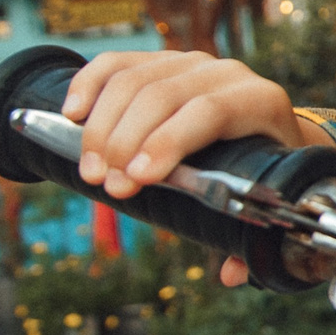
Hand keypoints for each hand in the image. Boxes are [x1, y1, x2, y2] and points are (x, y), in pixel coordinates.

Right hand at [60, 51, 323, 286]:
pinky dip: (87, 86)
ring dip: (102, 127)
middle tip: (105, 184)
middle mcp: (225, 74)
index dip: (169, 142)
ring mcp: (189, 62)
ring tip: (90, 170)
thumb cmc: (262, 169)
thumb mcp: (264, 196)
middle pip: (163, 96)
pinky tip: (70, 115)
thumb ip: (248, 238)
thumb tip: (232, 274)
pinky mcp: (158, 59)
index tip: (137, 179)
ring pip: (134, 81)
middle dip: (126, 142)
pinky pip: (115, 64)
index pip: (210, 112)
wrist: (265, 125)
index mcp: (259, 102)